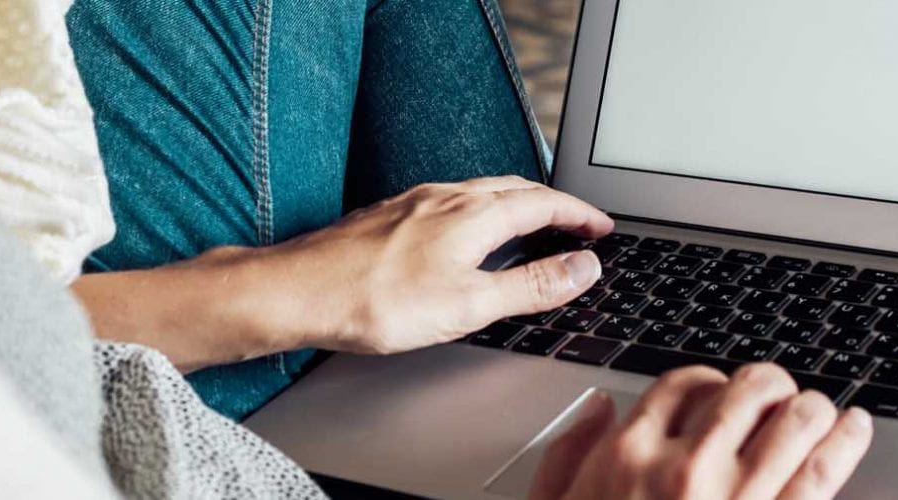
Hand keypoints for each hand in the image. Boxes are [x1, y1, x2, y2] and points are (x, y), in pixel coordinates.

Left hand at [75, 175, 614, 368]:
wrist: (296, 293)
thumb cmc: (373, 301)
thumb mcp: (469, 304)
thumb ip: (532, 286)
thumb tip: (583, 268)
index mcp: (472, 215)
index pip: (543, 202)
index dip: (579, 215)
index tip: (601, 228)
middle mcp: (444, 198)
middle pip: (513, 189)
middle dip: (551, 205)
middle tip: (576, 225)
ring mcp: (412, 203)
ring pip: (479, 193)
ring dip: (515, 205)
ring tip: (531, 226)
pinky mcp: (388, 216)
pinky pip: (449, 202)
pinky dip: (478, 213)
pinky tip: (464, 235)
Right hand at [530, 364, 873, 499]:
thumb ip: (565, 456)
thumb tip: (599, 409)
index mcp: (626, 459)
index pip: (684, 385)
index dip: (711, 382)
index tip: (722, 394)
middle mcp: (685, 470)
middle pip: (747, 391)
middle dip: (770, 387)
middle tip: (780, 396)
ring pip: (796, 418)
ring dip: (813, 408)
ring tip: (823, 413)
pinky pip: (825, 467)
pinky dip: (847, 439)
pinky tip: (854, 430)